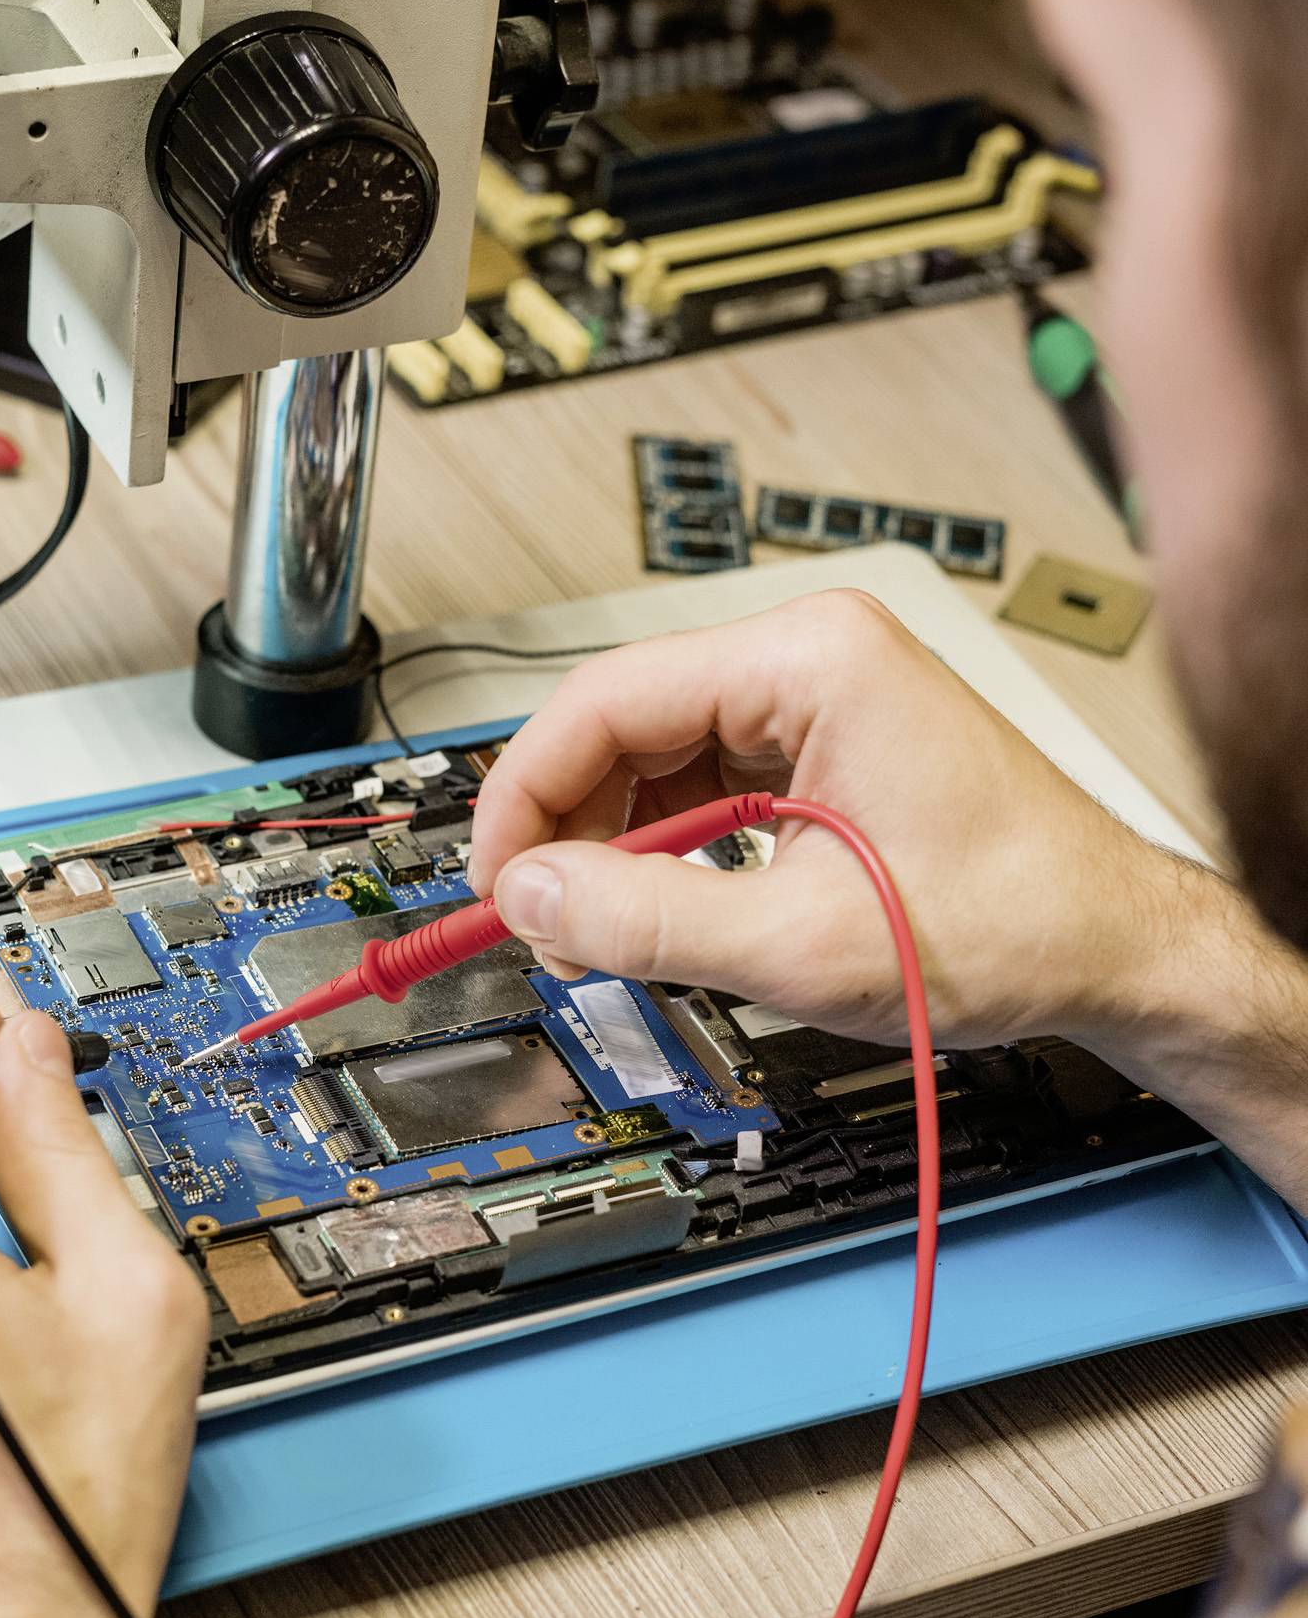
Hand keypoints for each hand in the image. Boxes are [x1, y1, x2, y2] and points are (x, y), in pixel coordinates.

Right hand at [466, 589, 1186, 1048]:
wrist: (1124, 957)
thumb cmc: (1018, 924)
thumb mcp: (798, 942)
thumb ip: (643, 918)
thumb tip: (528, 896)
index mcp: (810, 661)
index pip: (603, 702)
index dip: (525, 796)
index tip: (494, 880)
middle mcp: (810, 660)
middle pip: (620, 726)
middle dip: (568, 830)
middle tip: (542, 924)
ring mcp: (818, 702)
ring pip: (653, 760)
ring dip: (611, 848)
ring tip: (600, 933)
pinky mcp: (824, 749)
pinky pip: (701, 787)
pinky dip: (663, 854)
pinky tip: (658, 912)